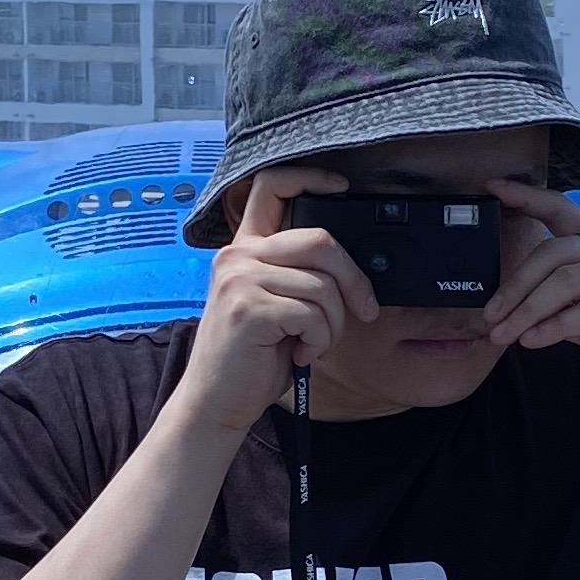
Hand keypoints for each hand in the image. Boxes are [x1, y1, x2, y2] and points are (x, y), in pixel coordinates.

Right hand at [176, 167, 380, 432]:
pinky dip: (319, 340)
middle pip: (320, 240)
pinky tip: (299, 354)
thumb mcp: (273, 304)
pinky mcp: (248, 309)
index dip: (311, 177)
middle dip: (354, 279)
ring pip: (323, 285)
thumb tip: (349, 265)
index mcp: (244, 249)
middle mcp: (238, 257)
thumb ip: (297, 275)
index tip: (342, 186)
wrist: (216, 403)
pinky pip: (312, 314)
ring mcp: (240, 280)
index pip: (271, 185)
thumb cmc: (251, 358)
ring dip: (333, 324)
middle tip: (364, 309)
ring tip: (312, 343)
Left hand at [482, 182, 579, 398]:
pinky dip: (555, 328)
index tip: (494, 187)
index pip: (565, 210)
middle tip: (490, 315)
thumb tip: (524, 311)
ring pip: (567, 282)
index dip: (529, 197)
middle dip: (516, 285)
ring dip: (527, 311)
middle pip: (556, 252)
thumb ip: (572, 307)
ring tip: (503, 335)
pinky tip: (535, 342)